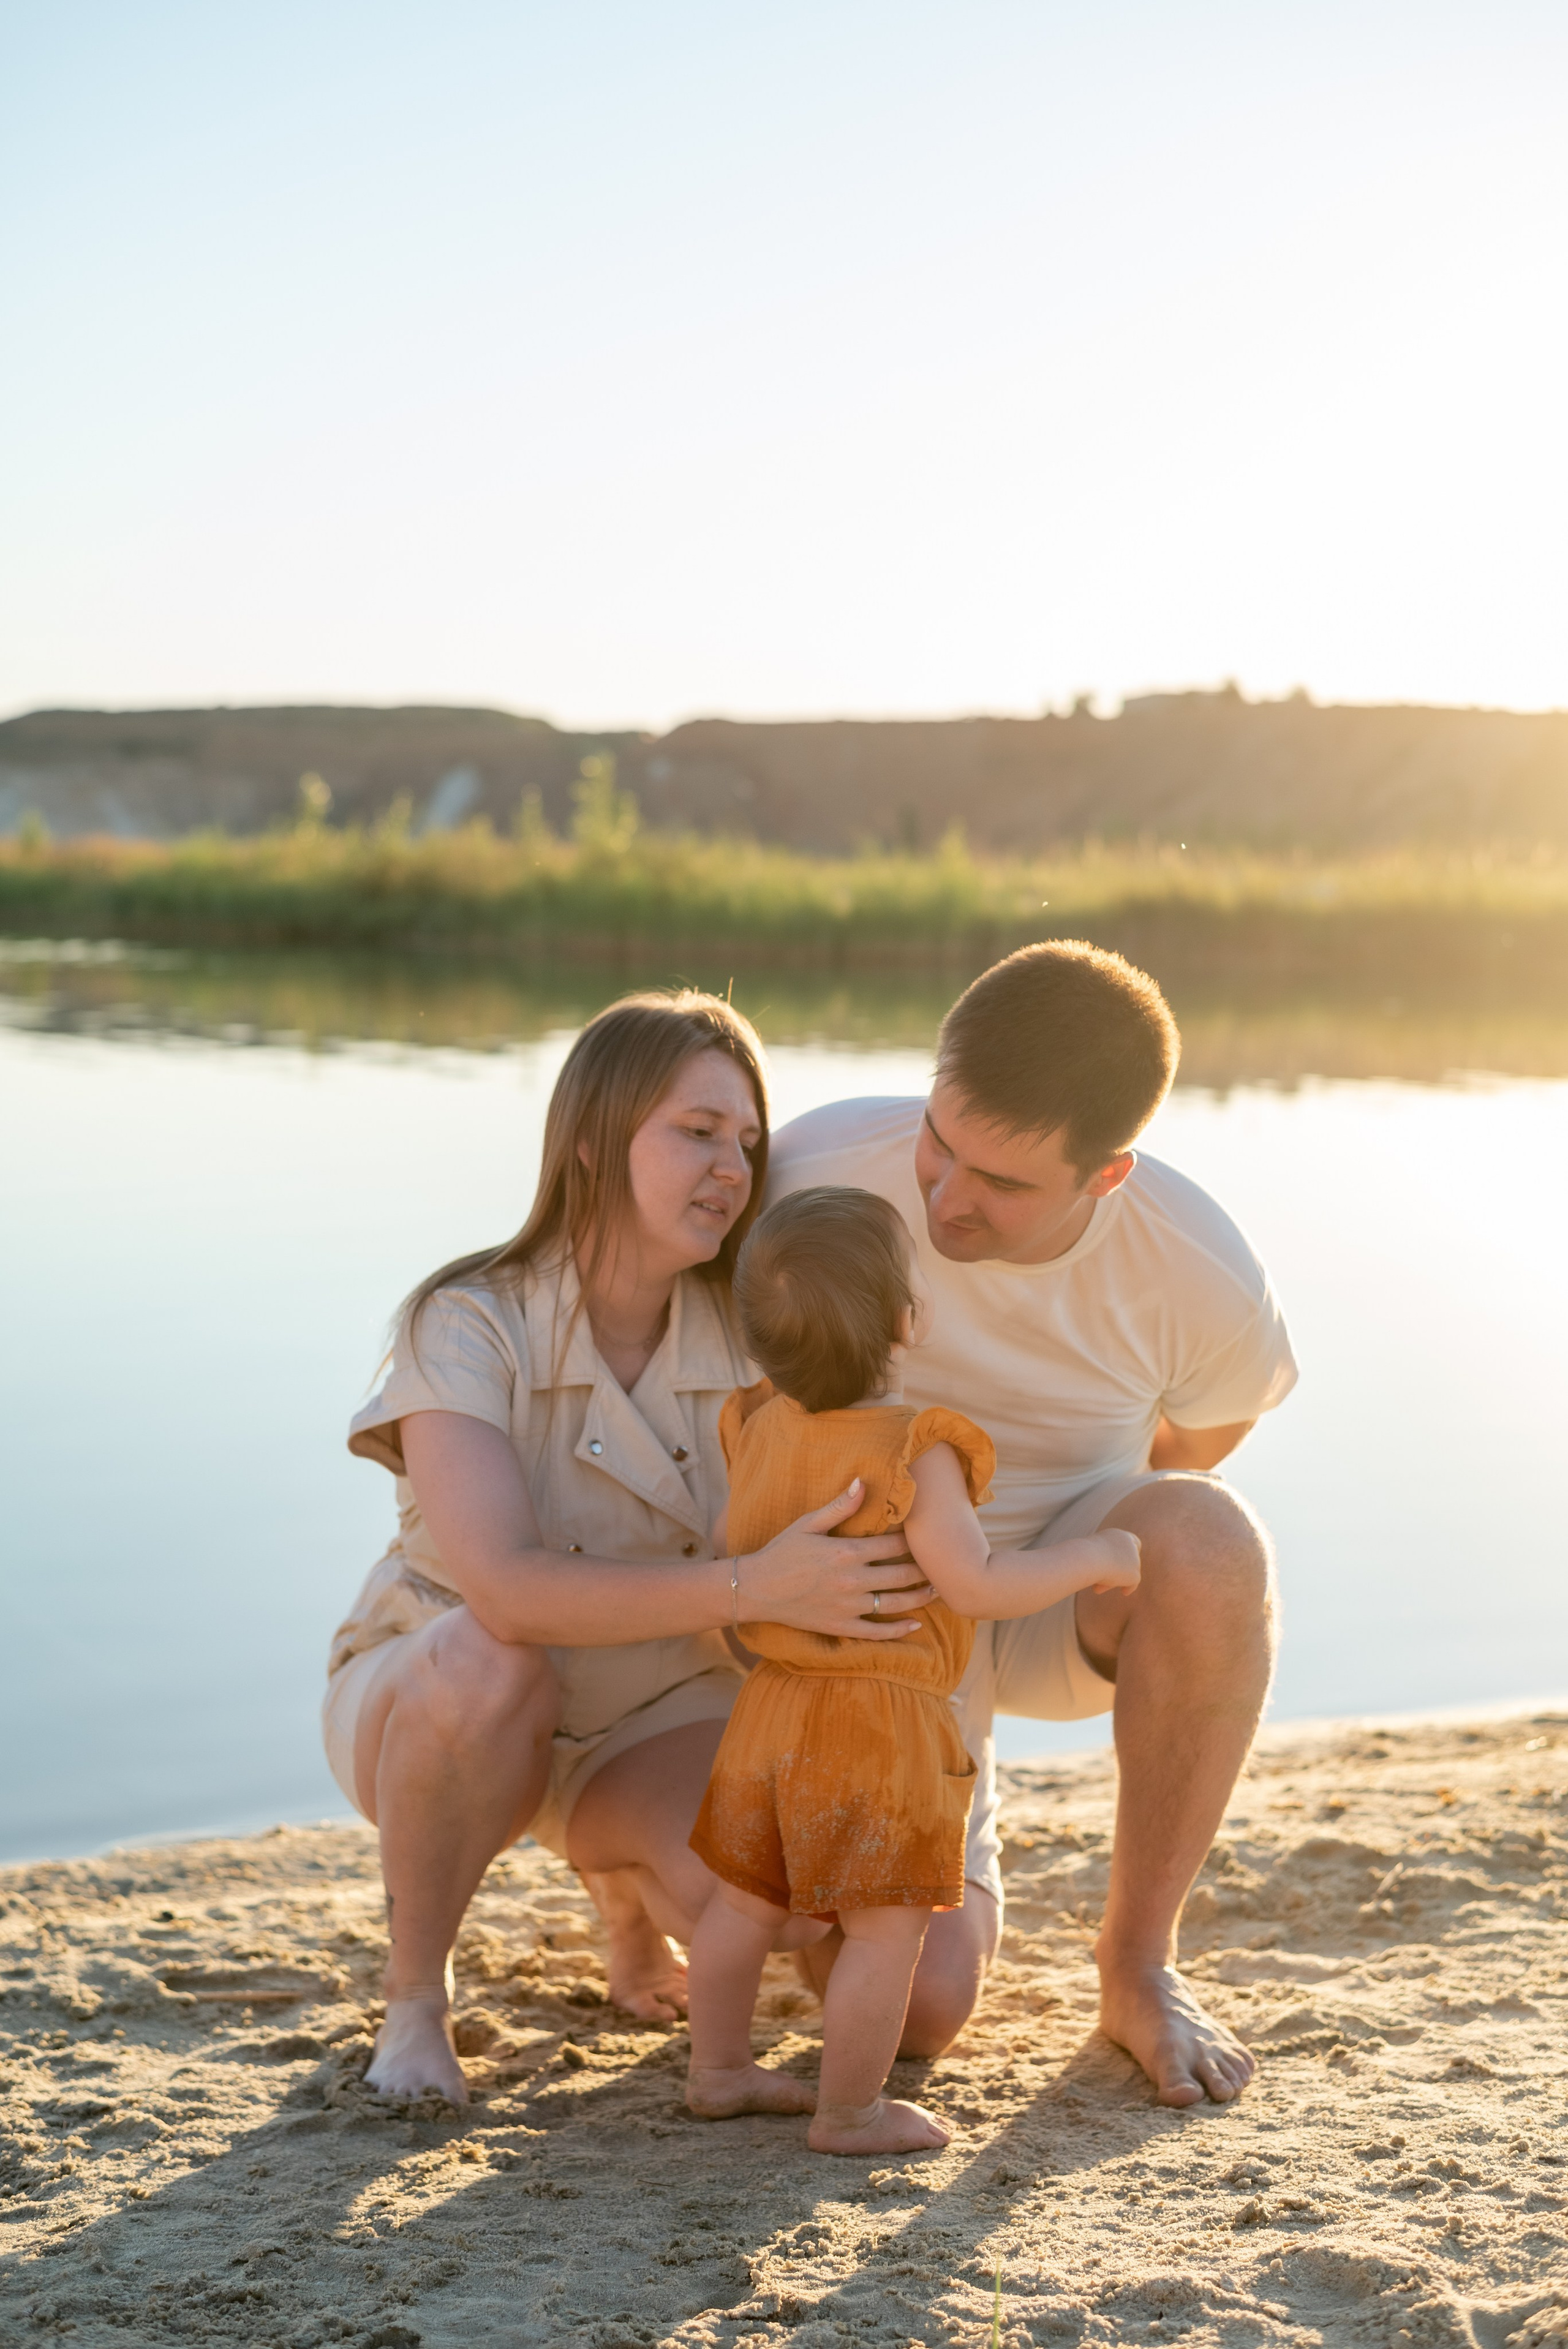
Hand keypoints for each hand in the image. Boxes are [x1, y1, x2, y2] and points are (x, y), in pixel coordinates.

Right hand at [737, 1480, 934, 1639]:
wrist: (756, 1589)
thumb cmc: (781, 1551)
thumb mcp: (808, 1523)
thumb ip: (840, 1506)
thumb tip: (863, 1482)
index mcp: (847, 1551)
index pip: (893, 1546)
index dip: (914, 1542)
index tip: (928, 1538)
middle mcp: (852, 1580)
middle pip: (901, 1575)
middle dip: (924, 1569)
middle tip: (942, 1565)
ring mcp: (849, 1606)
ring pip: (895, 1604)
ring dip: (920, 1598)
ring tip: (937, 1591)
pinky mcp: (841, 1626)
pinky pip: (877, 1632)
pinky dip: (899, 1631)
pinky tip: (916, 1626)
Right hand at [1091, 1529, 1142, 1593]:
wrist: (1088, 1558)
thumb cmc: (1083, 1555)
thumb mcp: (1089, 1553)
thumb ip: (1098, 1558)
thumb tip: (1099, 1570)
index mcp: (1118, 1535)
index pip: (1132, 1541)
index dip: (1129, 1551)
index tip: (1123, 1560)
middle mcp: (1129, 1544)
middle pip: (1129, 1559)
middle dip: (1119, 1569)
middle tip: (1106, 1579)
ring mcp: (1134, 1558)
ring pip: (1127, 1573)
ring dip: (1115, 1580)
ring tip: (1097, 1589)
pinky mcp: (1135, 1572)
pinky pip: (1133, 1583)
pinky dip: (1129, 1587)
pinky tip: (1124, 1592)